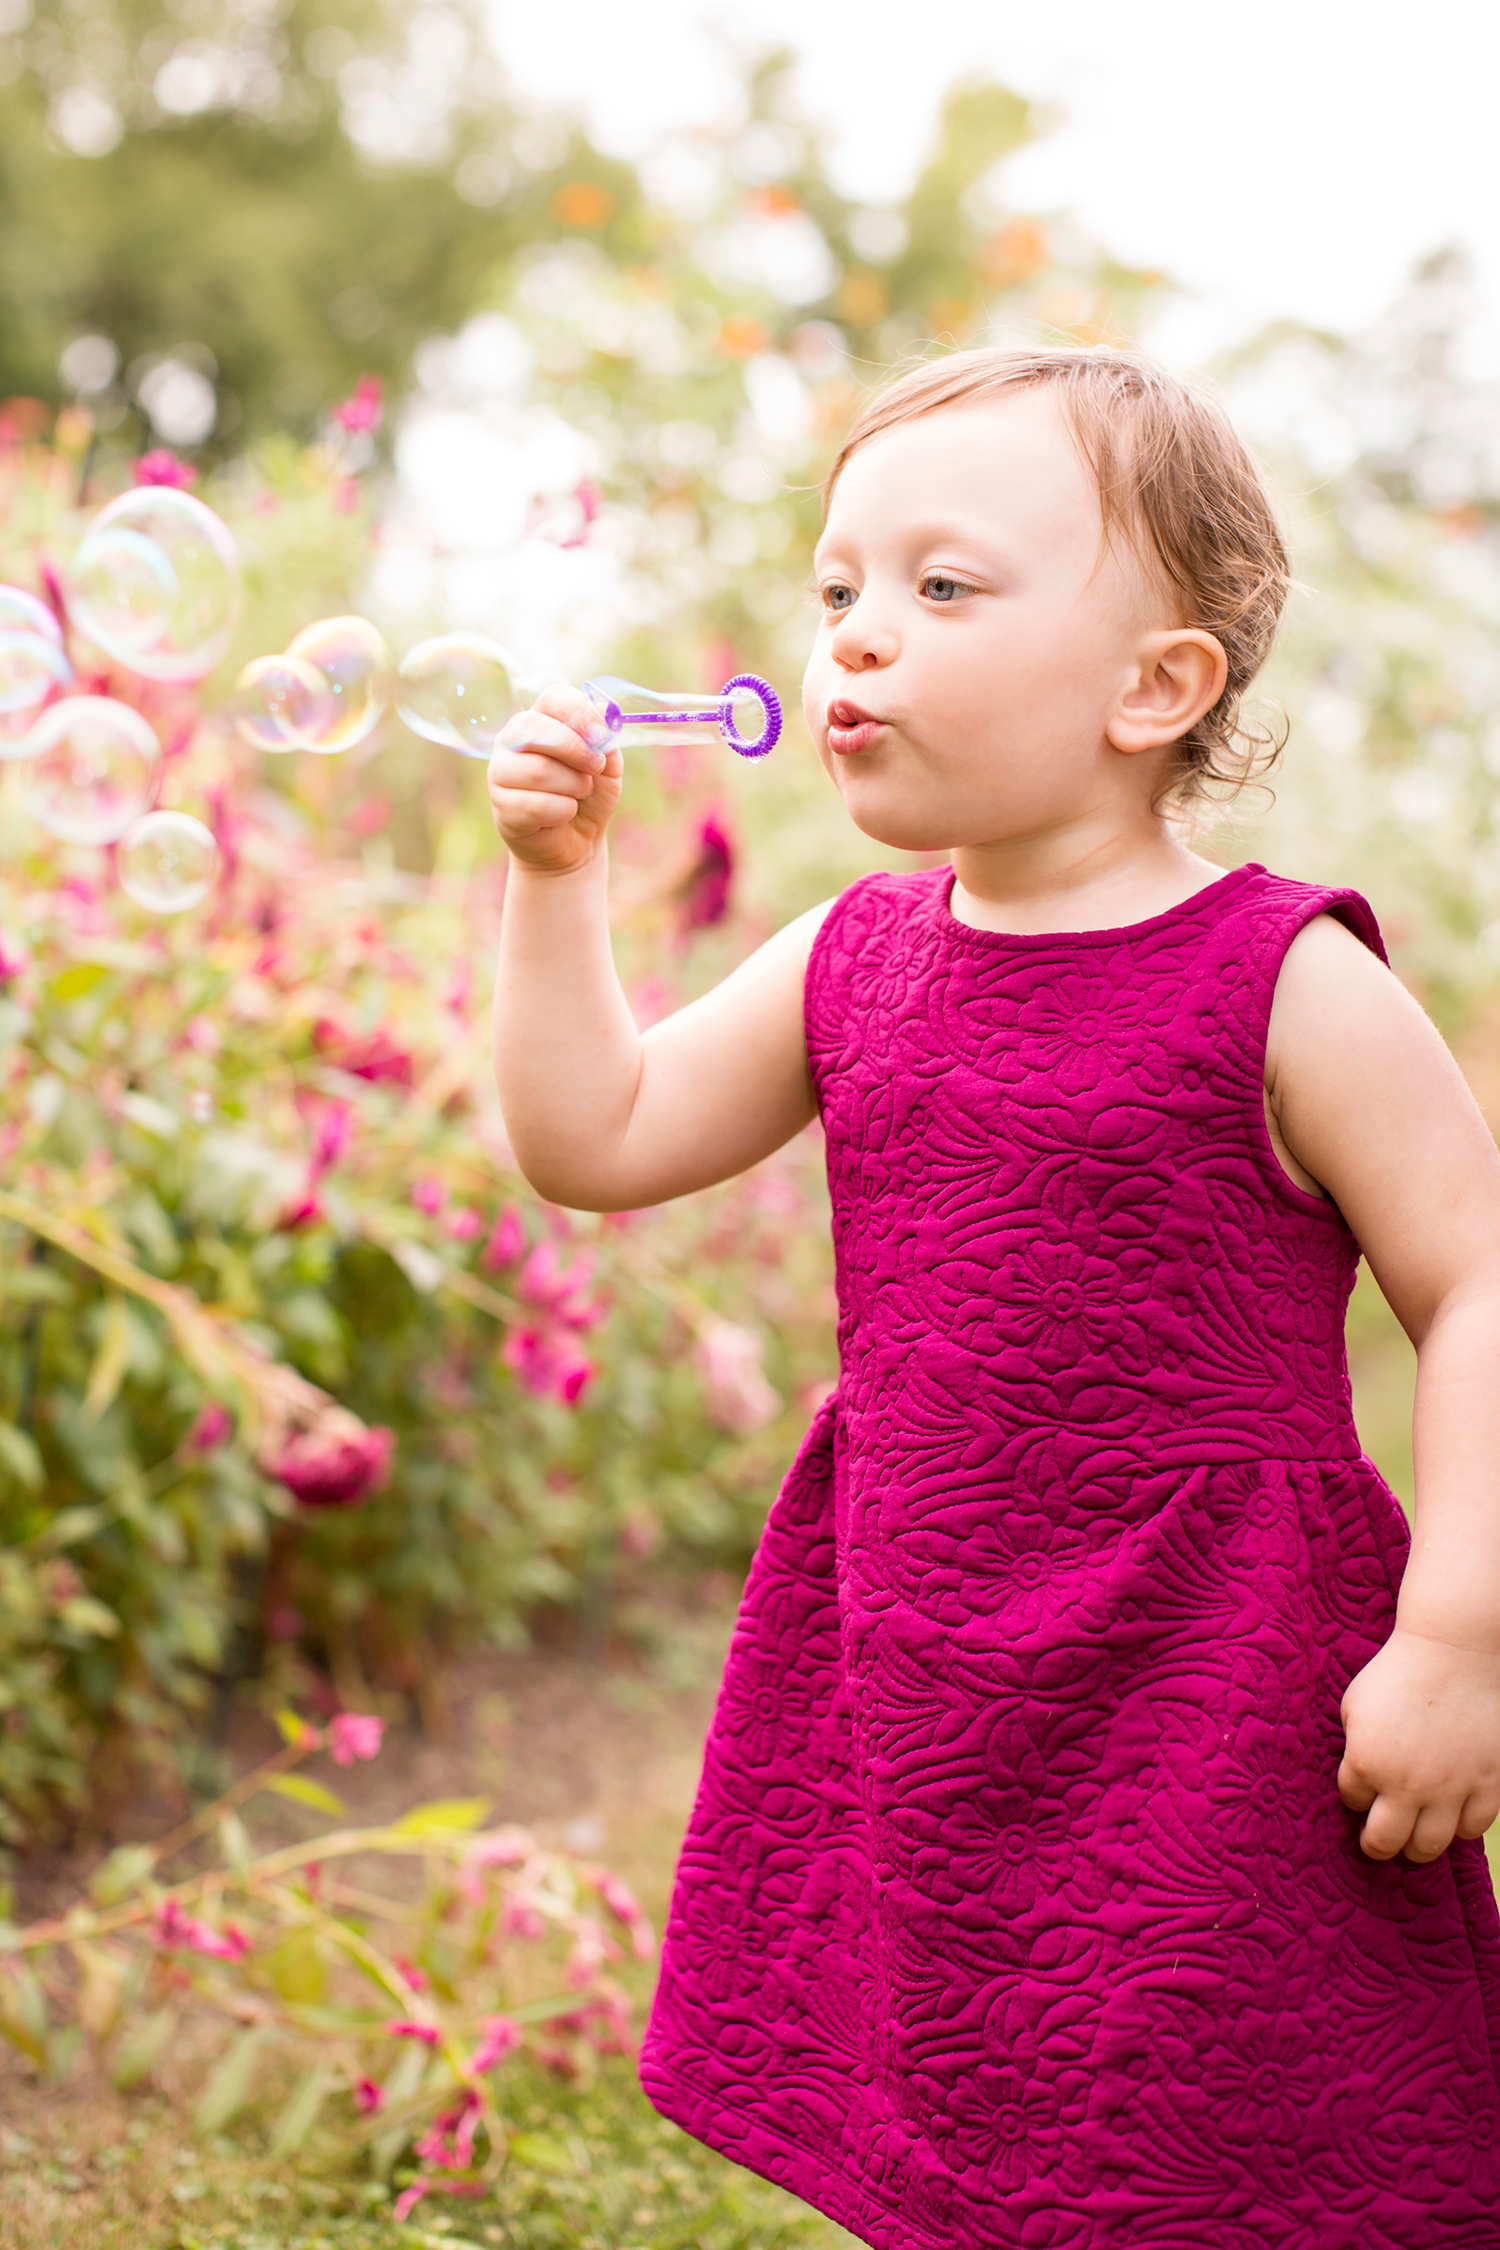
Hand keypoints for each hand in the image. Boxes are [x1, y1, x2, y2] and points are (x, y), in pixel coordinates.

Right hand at [487, 684, 621, 875]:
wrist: (576, 842)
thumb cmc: (589, 797)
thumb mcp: (608, 767)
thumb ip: (606, 740)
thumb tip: (603, 709)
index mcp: (540, 720)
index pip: (553, 698)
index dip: (580, 713)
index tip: (601, 733)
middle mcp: (513, 740)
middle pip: (535, 729)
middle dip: (576, 750)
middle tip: (595, 768)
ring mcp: (501, 772)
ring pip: (538, 771)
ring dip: (573, 786)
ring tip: (579, 795)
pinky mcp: (501, 806)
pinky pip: (535, 805)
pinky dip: (562, 812)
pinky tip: (563, 814)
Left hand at [1338, 1626, 1499, 1861]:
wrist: (1453, 1653)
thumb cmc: (1397, 1673)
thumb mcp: (1355, 1706)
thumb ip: (1354, 1747)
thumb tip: (1358, 1779)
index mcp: (1367, 1764)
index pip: (1352, 1801)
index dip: (1353, 1796)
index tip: (1359, 1791)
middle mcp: (1407, 1786)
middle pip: (1385, 1842)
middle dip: (1376, 1845)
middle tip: (1376, 1843)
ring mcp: (1450, 1788)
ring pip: (1430, 1845)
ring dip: (1416, 1847)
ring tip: (1412, 1841)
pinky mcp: (1487, 1783)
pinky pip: (1473, 1827)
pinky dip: (1460, 1827)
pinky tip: (1451, 1817)